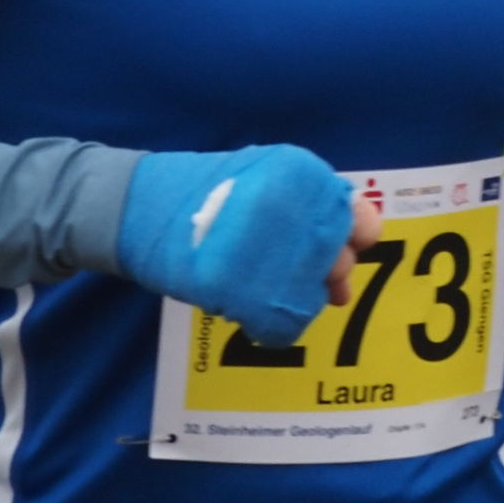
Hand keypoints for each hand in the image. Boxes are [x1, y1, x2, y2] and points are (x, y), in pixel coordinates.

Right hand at [115, 144, 360, 342]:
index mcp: (304, 175)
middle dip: (319, 272)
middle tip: (281, 264)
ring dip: (290, 296)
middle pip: (339, 263)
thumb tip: (353, 262)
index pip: (362, 222)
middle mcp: (295, 211)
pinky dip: (269, 324)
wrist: (140, 206)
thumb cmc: (209, 191)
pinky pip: (282, 326)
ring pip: (313, 298)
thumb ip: (313, 212)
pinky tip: (245, 302)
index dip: (349, 241)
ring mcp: (270, 253)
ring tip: (255, 277)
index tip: (328, 247)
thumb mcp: (267, 178)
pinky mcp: (243, 292)